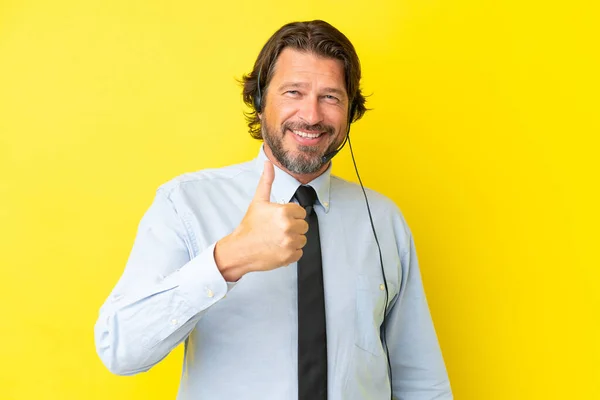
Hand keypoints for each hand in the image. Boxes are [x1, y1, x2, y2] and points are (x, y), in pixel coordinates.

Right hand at [215, 161, 307, 280]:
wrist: (239, 249)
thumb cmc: (249, 226)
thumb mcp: (258, 201)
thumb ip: (267, 181)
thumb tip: (268, 163)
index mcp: (284, 212)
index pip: (301, 212)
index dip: (291, 215)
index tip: (279, 219)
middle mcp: (288, 227)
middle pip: (303, 226)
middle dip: (293, 227)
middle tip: (277, 230)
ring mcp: (289, 243)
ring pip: (302, 239)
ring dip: (292, 240)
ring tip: (277, 239)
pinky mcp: (289, 257)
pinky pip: (299, 253)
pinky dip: (291, 252)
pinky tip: (278, 248)